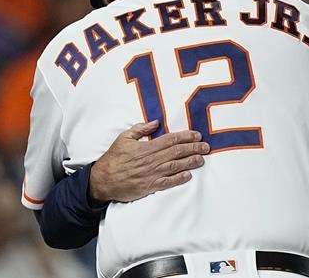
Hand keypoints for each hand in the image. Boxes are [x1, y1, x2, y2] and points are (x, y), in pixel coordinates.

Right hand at [89, 120, 209, 202]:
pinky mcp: (149, 186)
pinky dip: (178, 179)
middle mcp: (151, 160)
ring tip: (201, 159)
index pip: (171, 139)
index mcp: (146, 147)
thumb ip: (140, 129)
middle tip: (206, 146)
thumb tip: (155, 122)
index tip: (197, 135)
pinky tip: (188, 175)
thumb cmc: (113, 159)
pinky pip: (167, 182)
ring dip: (190, 162)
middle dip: (193, 148)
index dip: (186, 137)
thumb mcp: (124, 138)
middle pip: (176, 152)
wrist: (102, 180)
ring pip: (175, 166)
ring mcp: (151, 174)